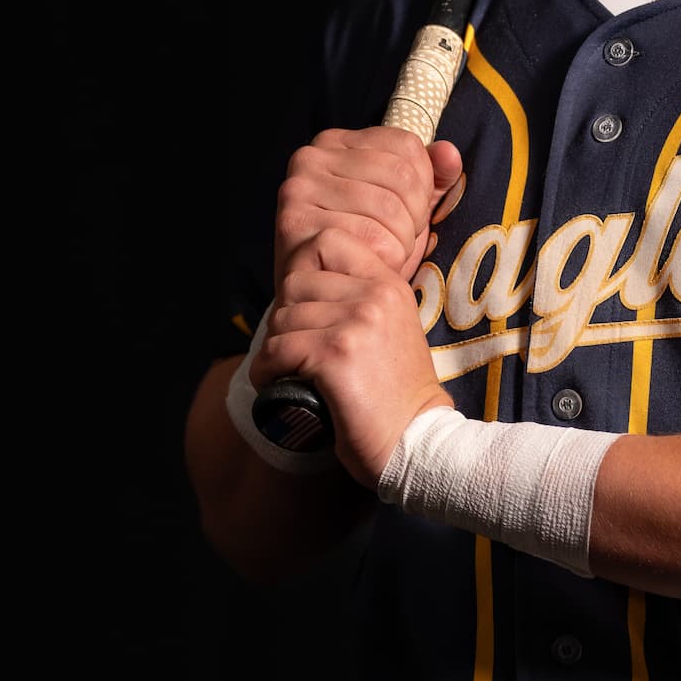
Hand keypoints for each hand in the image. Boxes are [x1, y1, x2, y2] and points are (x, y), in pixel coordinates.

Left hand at [252, 224, 454, 485]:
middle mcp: (374, 295)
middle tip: (295, 347)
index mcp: (388, 284)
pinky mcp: (335, 355)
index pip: (327, 240)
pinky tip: (279, 384)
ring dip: (275, 350)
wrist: (414, 440)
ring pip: (282, 318)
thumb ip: (357, 298)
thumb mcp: (389, 328)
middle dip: (286, 317)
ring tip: (290, 371)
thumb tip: (298, 284)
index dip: (302, 267)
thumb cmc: (393, 393)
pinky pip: (276, 350)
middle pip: (295, 282)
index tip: (304, 304)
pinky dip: (267, 371)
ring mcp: (356, 323)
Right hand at [272, 126, 462, 295]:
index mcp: (337, 142)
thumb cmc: (366, 246)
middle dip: (415, 218)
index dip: (424, 185)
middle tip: (402, 241)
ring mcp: (298, 189)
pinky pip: (370, 237)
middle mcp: (311, 157)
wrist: (325, 297)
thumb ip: (432, 176)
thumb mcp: (404, 205)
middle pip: (401, 176)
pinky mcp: (294, 224)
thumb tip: (448, 153)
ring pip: (388, 207)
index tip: (412, 212)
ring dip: (402, 242)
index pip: (407, 146)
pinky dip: (386, 259)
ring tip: (388, 254)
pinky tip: (372, 267)